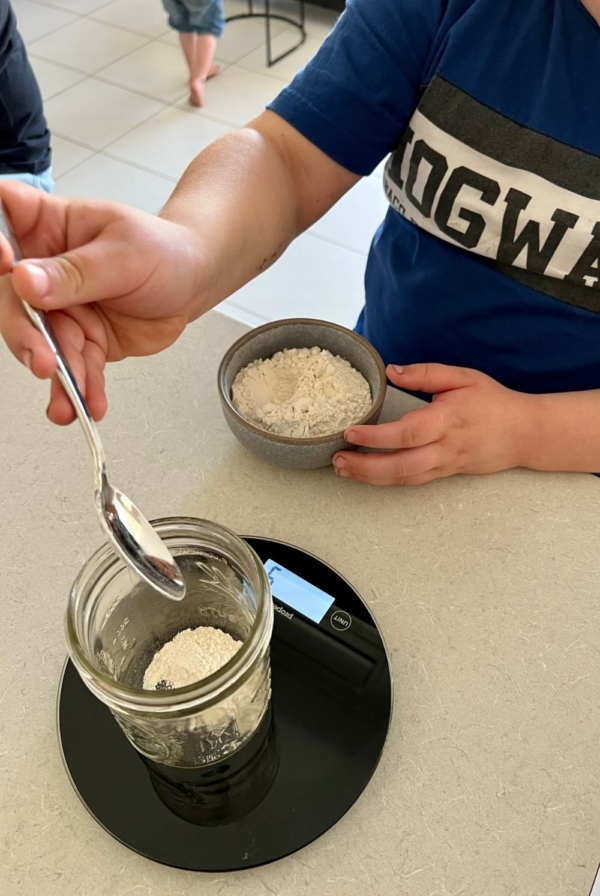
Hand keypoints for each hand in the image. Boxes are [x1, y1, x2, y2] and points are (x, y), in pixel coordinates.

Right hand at [0, 181, 201, 424]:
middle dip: (25, 335)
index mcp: (48, 225)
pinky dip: (81, 389)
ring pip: (40, 342)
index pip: (4, 213)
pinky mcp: (81, 340)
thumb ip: (76, 272)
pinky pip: (74, 368)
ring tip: (69, 396)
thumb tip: (26, 280)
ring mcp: (60, 308)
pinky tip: (88, 403)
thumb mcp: (125, 254)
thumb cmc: (163, 251)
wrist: (192, 284)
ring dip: (55, 372)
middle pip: (11, 299)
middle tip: (43, 358)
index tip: (4, 261)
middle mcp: (44, 268)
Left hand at [333, 363, 533, 484]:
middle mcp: (444, 448)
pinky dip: (387, 480)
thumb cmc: (493, 401)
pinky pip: (413, 481)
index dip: (377, 436)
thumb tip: (391, 371)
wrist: (525, 433)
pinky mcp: (446, 474)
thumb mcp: (463, 377)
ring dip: (371, 477)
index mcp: (447, 420)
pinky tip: (367, 475)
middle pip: (401, 465)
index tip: (351, 432)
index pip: (407, 433)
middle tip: (337, 460)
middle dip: (365, 466)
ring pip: (404, 478)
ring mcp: (445, 465)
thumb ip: (426, 373)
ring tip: (343, 470)